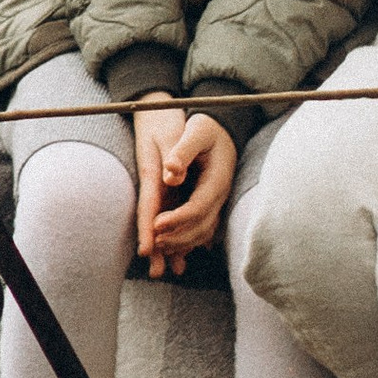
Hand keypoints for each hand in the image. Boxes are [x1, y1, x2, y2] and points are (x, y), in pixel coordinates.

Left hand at [132, 107, 237, 271]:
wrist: (223, 130)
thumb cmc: (206, 129)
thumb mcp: (196, 131)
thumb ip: (183, 151)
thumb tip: (170, 172)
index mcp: (217, 180)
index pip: (198, 208)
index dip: (177, 220)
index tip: (156, 226)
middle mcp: (220, 195)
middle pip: (202, 226)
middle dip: (178, 238)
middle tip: (154, 242)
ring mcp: (217, 202)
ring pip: (203, 231)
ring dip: (183, 244)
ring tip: (159, 248)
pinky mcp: (211, 204)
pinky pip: (203, 229)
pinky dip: (188, 240)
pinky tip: (173, 248)